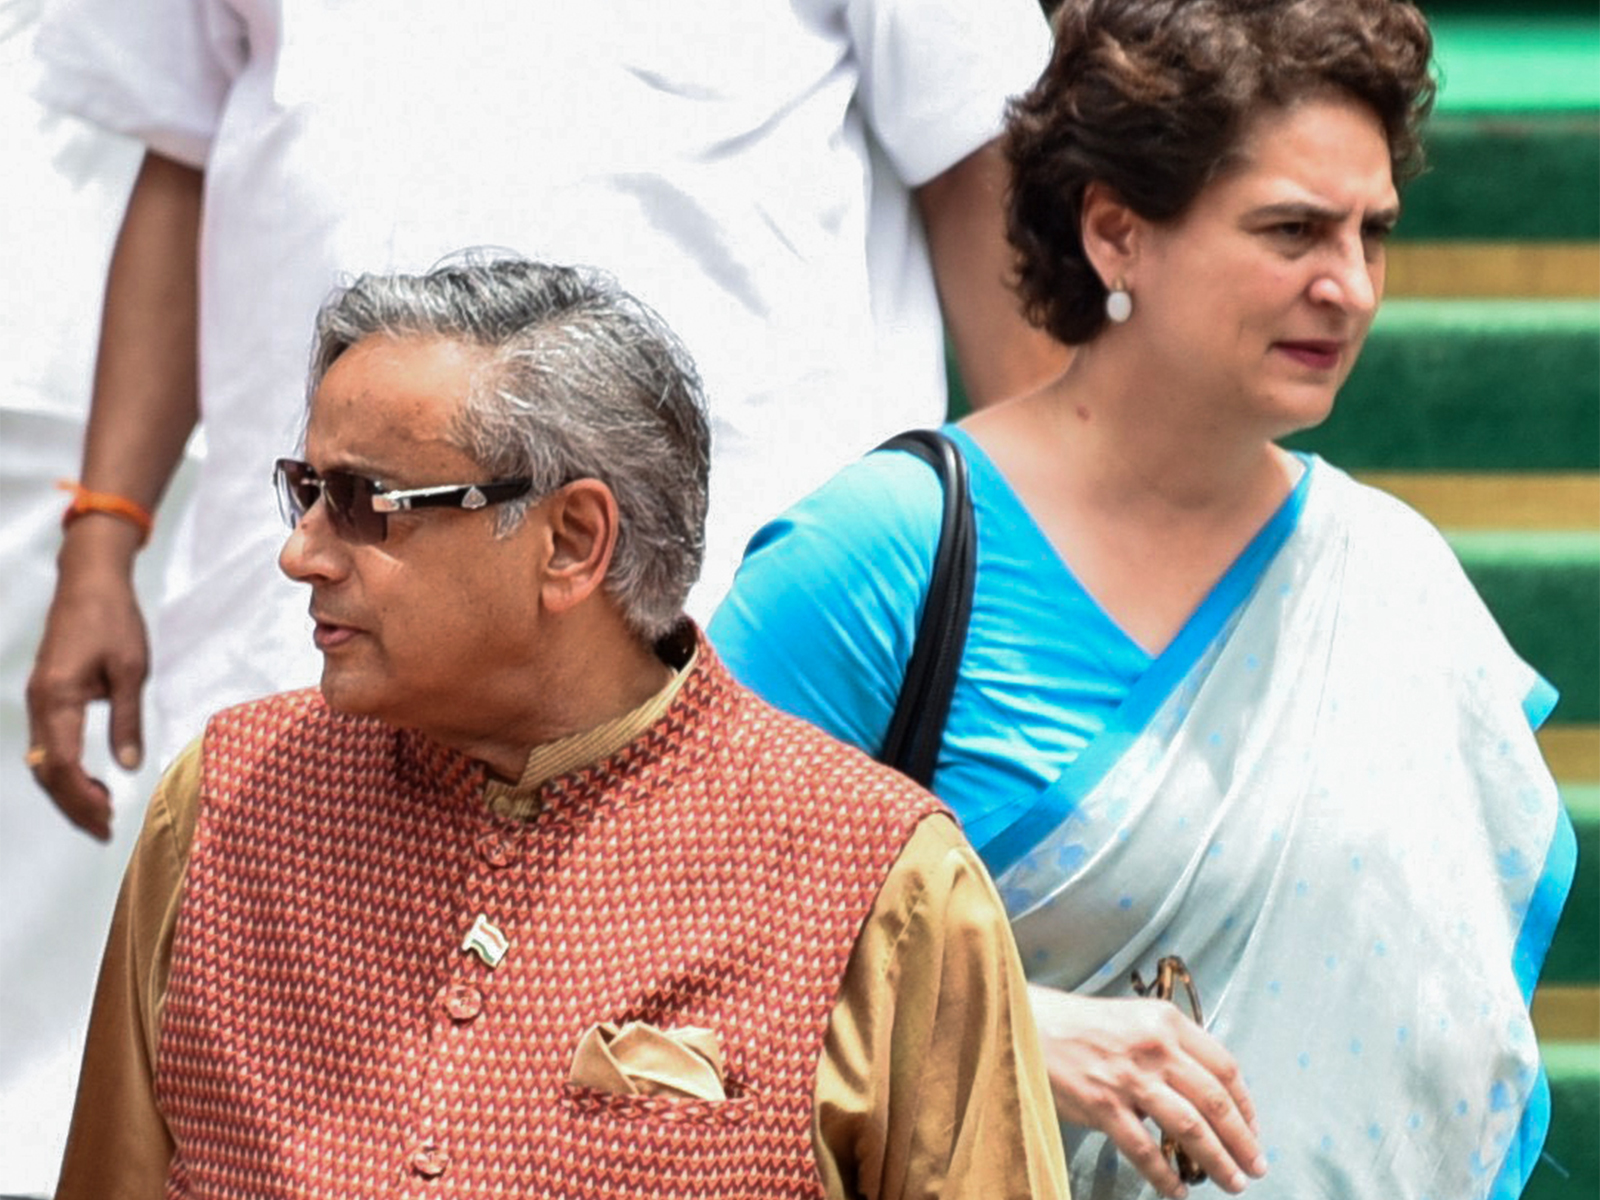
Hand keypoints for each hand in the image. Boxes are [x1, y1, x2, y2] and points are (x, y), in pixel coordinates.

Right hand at [25, 528, 149, 840]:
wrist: (89, 581)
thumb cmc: (114, 620)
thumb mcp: (131, 670)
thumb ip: (127, 720)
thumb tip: (129, 765)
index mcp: (58, 698)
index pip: (62, 764)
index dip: (82, 798)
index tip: (109, 819)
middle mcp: (39, 703)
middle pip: (46, 770)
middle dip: (73, 804)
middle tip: (105, 829)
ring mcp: (38, 699)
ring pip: (42, 760)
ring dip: (68, 790)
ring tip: (101, 812)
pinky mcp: (45, 695)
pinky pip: (47, 743)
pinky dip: (65, 769)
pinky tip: (91, 782)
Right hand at [1028, 983, 1265, 1197]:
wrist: (1027, 1024)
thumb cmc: (1082, 1025)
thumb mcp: (1134, 1020)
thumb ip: (1169, 1048)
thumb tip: (1203, 1094)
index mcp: (1167, 1021)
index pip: (1225, 1067)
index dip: (1246, 1105)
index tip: (1254, 1130)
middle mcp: (1155, 1047)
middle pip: (1215, 1100)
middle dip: (1243, 1140)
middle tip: (1257, 1167)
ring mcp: (1129, 1077)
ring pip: (1190, 1127)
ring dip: (1218, 1161)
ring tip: (1232, 1183)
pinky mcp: (1103, 1104)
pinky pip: (1145, 1150)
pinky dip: (1165, 1176)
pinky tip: (1176, 1192)